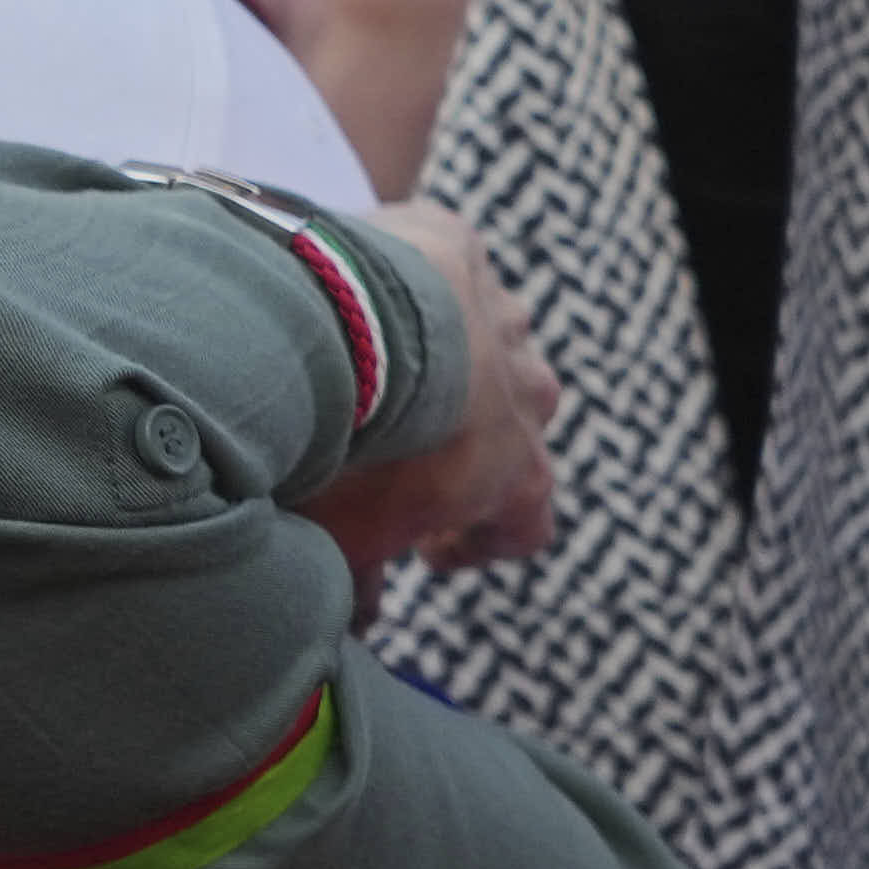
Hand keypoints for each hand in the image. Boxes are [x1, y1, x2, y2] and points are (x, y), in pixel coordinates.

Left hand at [316, 202, 568, 578]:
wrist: (338, 327)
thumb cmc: (348, 448)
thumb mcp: (345, 537)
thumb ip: (356, 581)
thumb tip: (352, 623)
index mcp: (516, 473)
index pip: (526, 527)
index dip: (481, 542)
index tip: (432, 550)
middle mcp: (530, 392)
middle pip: (515, 422)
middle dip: (464, 434)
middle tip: (395, 445)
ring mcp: (501, 314)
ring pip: (488, 337)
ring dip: (447, 351)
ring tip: (375, 356)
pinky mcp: (458, 245)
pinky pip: (444, 259)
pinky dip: (410, 275)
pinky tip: (355, 284)